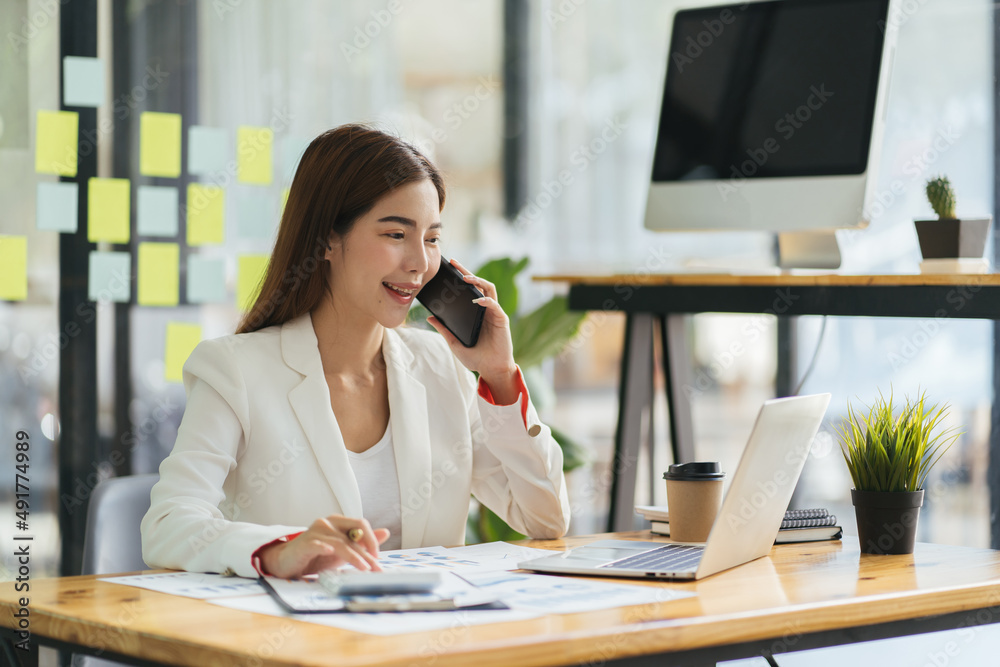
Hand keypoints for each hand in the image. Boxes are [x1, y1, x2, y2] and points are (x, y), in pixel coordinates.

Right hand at [258, 516, 389, 578]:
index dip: (372, 540)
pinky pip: (317, 544)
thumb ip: (362, 542)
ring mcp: (315, 532)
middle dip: (367, 553)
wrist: (287, 562)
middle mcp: (327, 523)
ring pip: (340, 543)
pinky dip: (324, 547)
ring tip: (364, 568)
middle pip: (353, 534)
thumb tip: (386, 532)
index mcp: (338, 522)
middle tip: (376, 568)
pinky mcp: (304, 544)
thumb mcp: (342, 550)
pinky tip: (330, 552)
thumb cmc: (316, 556)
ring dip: (354, 556)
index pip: (361, 525)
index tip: (378, 557)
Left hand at [427, 258, 519, 402]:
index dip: (460, 279)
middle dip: (466, 272)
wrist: (492, 370)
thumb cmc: (476, 358)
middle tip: (454, 263)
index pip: (468, 290)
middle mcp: (485, 309)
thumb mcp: (454, 343)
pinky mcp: (501, 320)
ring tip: (465, 278)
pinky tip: (478, 299)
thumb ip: (444, 330)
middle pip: (478, 284)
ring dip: (478, 281)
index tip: (447, 270)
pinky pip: (494, 305)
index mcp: (475, 313)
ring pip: (488, 289)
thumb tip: (430, 317)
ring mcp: (494, 313)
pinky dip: (486, 301)